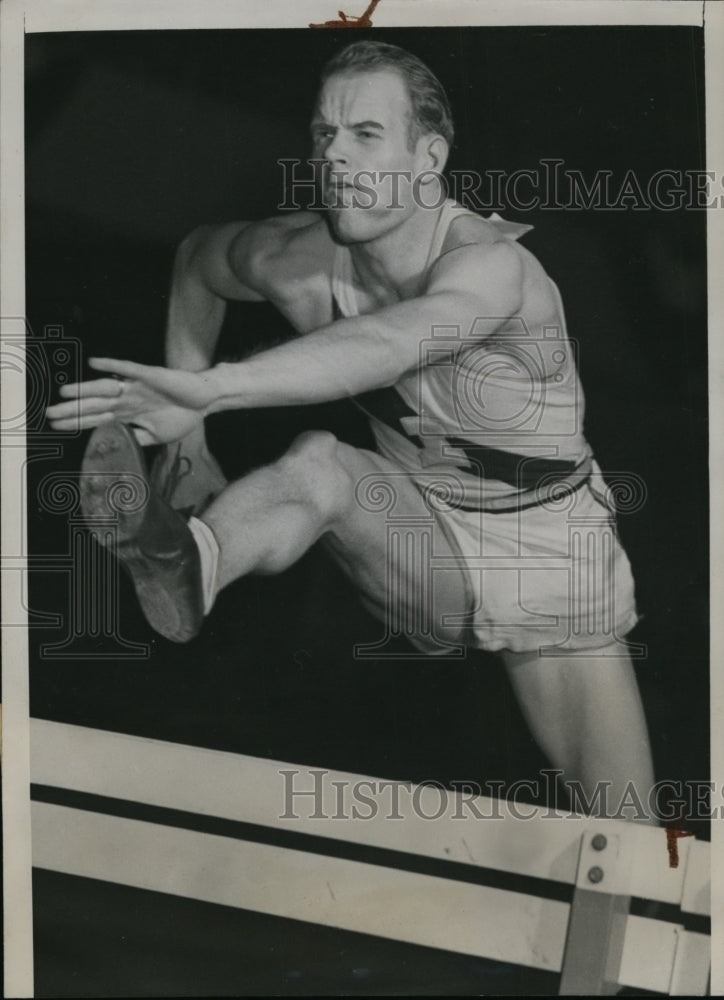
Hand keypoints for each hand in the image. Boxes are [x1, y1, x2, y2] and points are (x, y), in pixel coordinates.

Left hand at [46, 357, 219, 445]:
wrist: (206, 401)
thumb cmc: (182, 416)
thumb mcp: (157, 436)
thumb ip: (137, 439)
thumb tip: (118, 446)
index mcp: (128, 414)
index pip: (96, 418)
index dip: (76, 422)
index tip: (55, 426)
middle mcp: (128, 399)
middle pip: (94, 405)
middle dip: (71, 410)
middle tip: (47, 414)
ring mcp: (137, 386)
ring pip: (105, 388)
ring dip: (84, 390)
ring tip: (63, 392)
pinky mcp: (150, 376)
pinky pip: (128, 368)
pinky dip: (112, 365)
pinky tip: (94, 362)